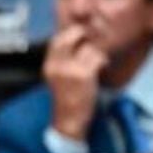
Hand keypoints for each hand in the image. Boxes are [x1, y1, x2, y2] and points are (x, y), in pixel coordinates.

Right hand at [44, 25, 107, 140]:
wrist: (69, 119)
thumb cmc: (67, 97)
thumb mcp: (57, 77)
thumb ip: (62, 60)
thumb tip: (76, 40)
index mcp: (49, 65)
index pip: (57, 39)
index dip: (71, 33)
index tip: (82, 36)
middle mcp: (57, 65)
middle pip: (72, 35)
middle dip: (85, 35)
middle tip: (92, 43)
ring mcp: (70, 70)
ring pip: (88, 47)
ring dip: (97, 52)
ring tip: (98, 61)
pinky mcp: (84, 75)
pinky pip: (97, 58)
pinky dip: (103, 61)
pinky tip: (102, 67)